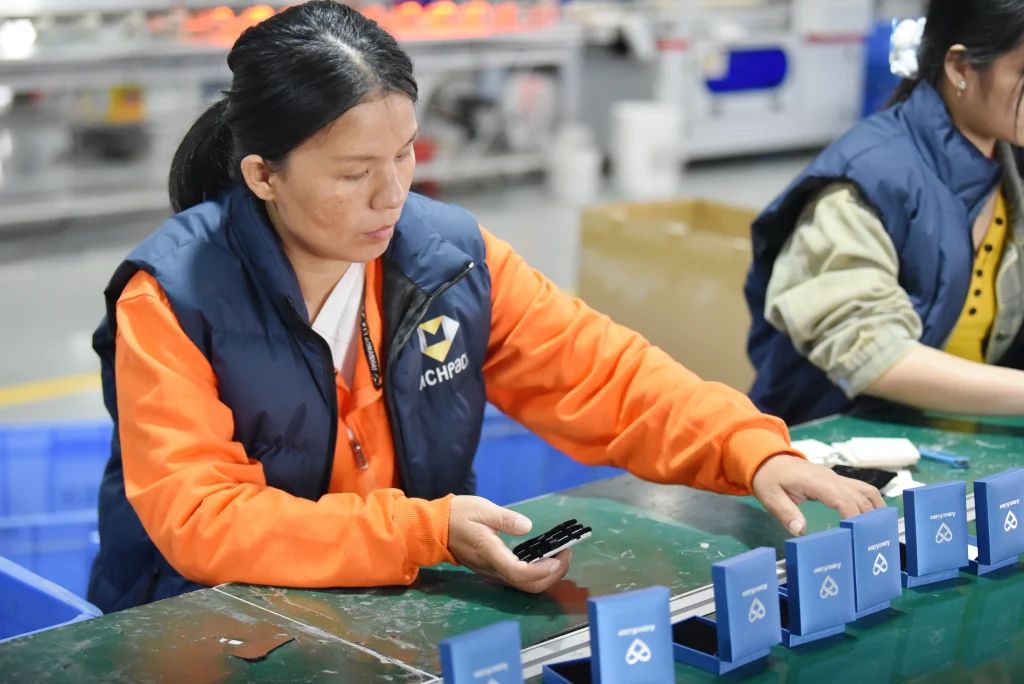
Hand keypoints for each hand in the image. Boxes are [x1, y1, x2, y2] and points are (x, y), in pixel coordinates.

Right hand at [448, 495, 570, 592]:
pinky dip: (537, 574)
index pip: (518, 572)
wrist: (435, 529)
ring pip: (524, 586)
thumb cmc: (458, 515)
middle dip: (552, 575)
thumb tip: (527, 526)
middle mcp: (492, 569)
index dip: (542, 570)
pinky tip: (545, 559)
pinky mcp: (493, 571)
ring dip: (547, 576)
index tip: (558, 558)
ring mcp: (492, 573)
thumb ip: (504, 519)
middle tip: (567, 555)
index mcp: (489, 552)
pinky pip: (518, 580)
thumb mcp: (481, 509)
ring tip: (561, 556)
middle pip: (526, 585)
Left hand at [751, 454, 884, 535]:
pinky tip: (874, 518)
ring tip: (880, 531)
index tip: (858, 536)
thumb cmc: (769, 479)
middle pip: (860, 497)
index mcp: (816, 482)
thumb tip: (800, 531)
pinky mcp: (837, 481)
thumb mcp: (771, 498)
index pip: (843, 499)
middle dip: (869, 518)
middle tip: (874, 541)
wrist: (768, 459)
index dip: (854, 517)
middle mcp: (831, 478)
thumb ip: (786, 514)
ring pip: (865, 491)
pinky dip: (871, 503)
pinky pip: (860, 489)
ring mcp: (836, 478)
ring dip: (875, 509)